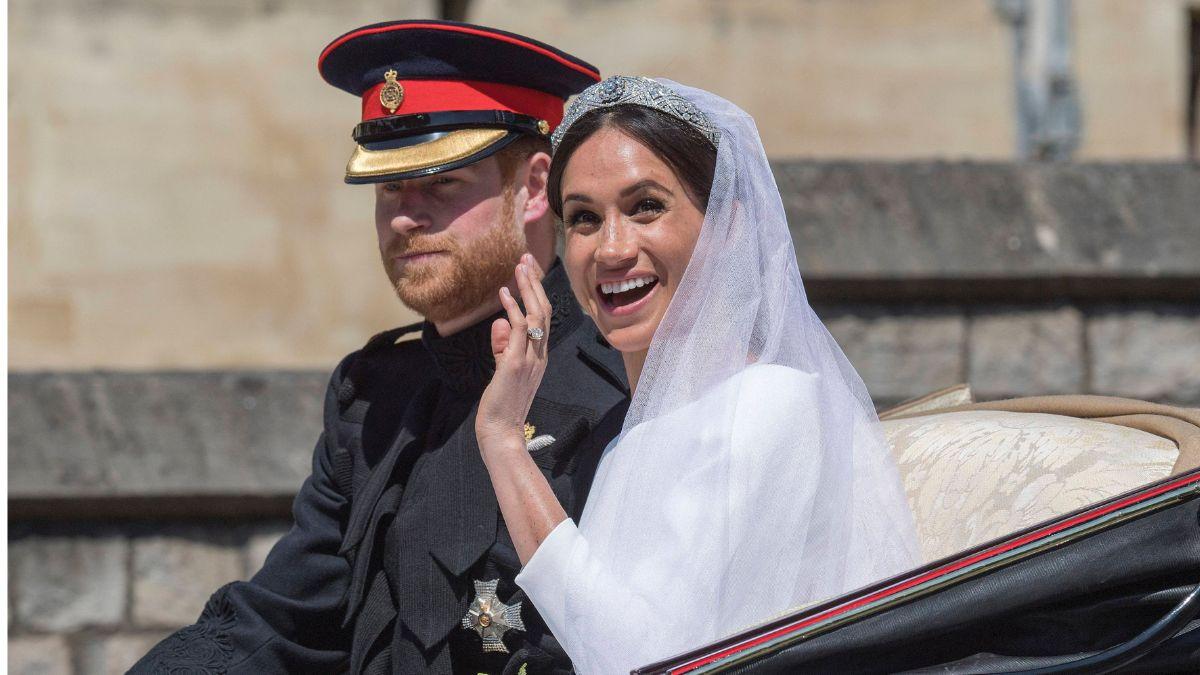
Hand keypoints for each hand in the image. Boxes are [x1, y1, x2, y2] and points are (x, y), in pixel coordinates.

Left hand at [476, 254, 551, 454]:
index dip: (537, 293)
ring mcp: (530, 360)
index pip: (543, 318)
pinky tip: (504, 293)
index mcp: (539, 357)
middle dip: (536, 282)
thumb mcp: (502, 371)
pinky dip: (513, 309)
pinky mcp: (515, 365)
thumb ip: (502, 346)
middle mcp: (540, 356)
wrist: (501, 432)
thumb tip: (500, 321)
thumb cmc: (500, 406)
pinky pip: (519, 331)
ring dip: (527, 289)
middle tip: (527, 258)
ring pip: (536, 316)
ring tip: (519, 266)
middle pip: (544, 311)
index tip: (528, 271)